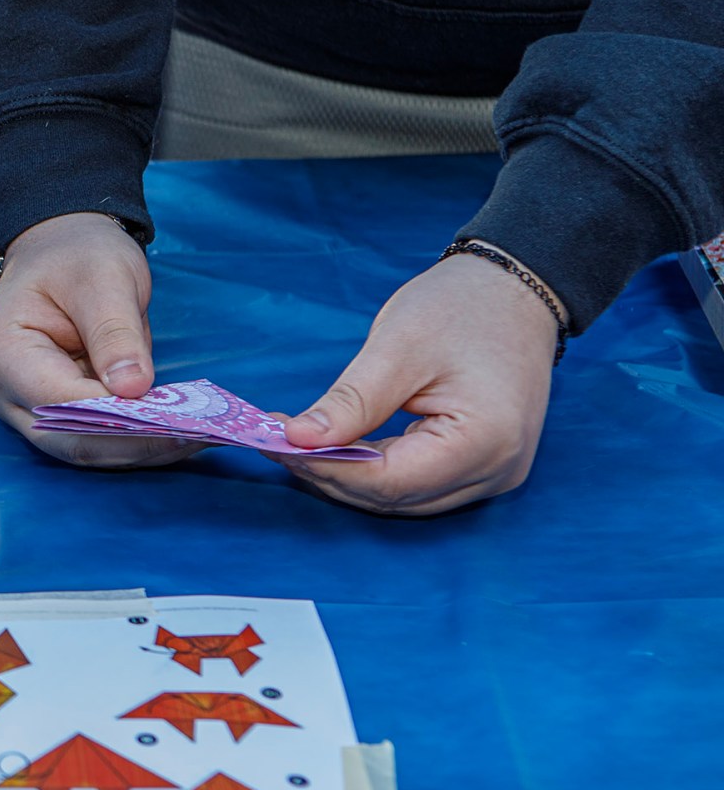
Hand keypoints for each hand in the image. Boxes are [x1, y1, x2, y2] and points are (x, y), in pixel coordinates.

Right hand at [0, 212, 203, 467]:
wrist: (60, 250)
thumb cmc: (76, 255)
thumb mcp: (104, 278)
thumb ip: (115, 332)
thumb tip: (134, 388)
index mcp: (6, 354)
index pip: (62, 403)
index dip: (116, 417)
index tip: (175, 419)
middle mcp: (6, 393)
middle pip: (71, 441)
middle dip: (134, 444)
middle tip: (197, 437)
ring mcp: (27, 409)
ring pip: (86, 449)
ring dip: (141, 448)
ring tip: (199, 437)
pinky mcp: (56, 415)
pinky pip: (96, 439)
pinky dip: (136, 439)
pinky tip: (180, 430)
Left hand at [279, 251, 560, 514]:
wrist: (514, 291)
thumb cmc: (462, 307)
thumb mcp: (398, 347)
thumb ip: (351, 401)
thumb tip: (296, 439)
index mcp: (485, 441)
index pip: (388, 481)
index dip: (327, 469)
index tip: (276, 444)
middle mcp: (498, 471)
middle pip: (394, 497)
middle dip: (330, 475)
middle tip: (277, 442)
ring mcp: (495, 473)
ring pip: (403, 498)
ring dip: (348, 476)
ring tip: (299, 443)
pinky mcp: (483, 466)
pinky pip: (418, 483)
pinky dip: (374, 470)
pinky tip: (338, 445)